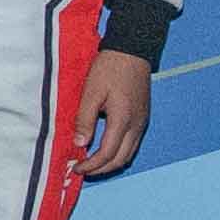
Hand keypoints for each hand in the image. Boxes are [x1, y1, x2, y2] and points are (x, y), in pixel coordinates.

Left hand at [67, 50, 156, 180]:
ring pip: (129, 153)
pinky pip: (132, 143)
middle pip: (121, 159)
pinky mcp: (142, 117)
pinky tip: (105, 148)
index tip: (76, 168)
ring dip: (111, 162)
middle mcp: (136, 125)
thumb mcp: (91, 92)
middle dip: (101, 169)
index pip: (107, 153)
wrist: (132, 50)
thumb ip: (85, 119)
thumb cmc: (109, 68)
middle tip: (83, 170)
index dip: (91, 165)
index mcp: (123, 120)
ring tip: (92, 163)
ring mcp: (142, 122)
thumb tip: (79, 144)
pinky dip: (118, 152)